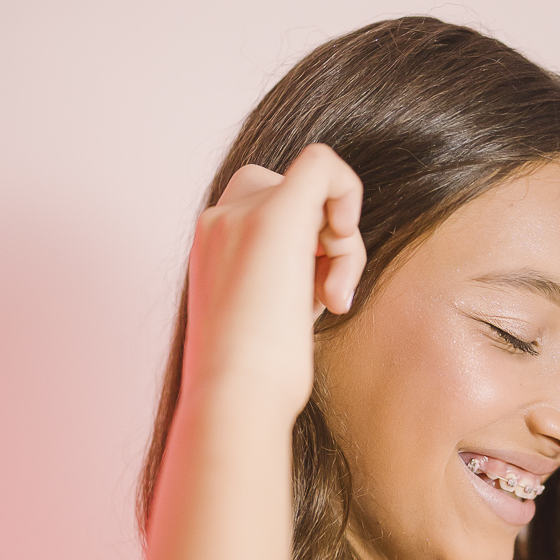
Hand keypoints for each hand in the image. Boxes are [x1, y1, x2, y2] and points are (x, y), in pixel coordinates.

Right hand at [183, 144, 365, 420]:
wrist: (235, 397)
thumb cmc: (252, 384)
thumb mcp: (261, 323)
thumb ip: (280, 285)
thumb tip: (319, 280)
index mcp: (212, 248)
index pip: (265, 212)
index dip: (302, 245)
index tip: (308, 296)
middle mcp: (218, 223)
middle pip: (292, 195)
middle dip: (323, 240)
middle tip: (328, 295)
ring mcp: (241, 215)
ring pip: (315, 192)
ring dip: (341, 248)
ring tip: (333, 302)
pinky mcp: (274, 217)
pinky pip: (322, 163)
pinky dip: (347, 190)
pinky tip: (344, 243)